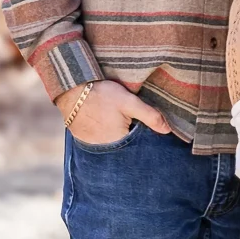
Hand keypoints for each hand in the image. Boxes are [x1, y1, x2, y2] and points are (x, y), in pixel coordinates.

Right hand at [55, 80, 171, 143]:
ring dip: (115, 132)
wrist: (71, 89)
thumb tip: (168, 130)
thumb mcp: (128, 102)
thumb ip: (149, 115)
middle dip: (129, 132)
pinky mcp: (83, 139)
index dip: (141, 131)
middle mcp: (105, 149)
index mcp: (119, 142)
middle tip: (124, 116)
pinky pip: (99, 138)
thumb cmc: (101, 94)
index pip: (137, 142)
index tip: (141, 121)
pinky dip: (103, 131)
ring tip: (113, 117)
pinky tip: (104, 119)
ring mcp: (92, 145)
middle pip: (124, 142)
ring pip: (112, 141)